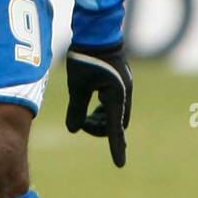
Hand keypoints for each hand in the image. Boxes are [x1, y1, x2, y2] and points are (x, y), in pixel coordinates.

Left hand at [65, 43, 132, 167]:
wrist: (98, 32)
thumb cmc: (85, 56)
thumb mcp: (76, 84)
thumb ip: (76, 108)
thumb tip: (74, 130)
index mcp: (115, 96)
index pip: (115, 129)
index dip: (116, 147)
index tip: (119, 164)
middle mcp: (124, 95)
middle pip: (115, 124)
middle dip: (99, 128)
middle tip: (82, 123)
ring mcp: (124, 90)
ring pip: (115, 116)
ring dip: (100, 120)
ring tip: (84, 114)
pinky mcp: (120, 85)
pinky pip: (114, 106)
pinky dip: (103, 110)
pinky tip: (91, 103)